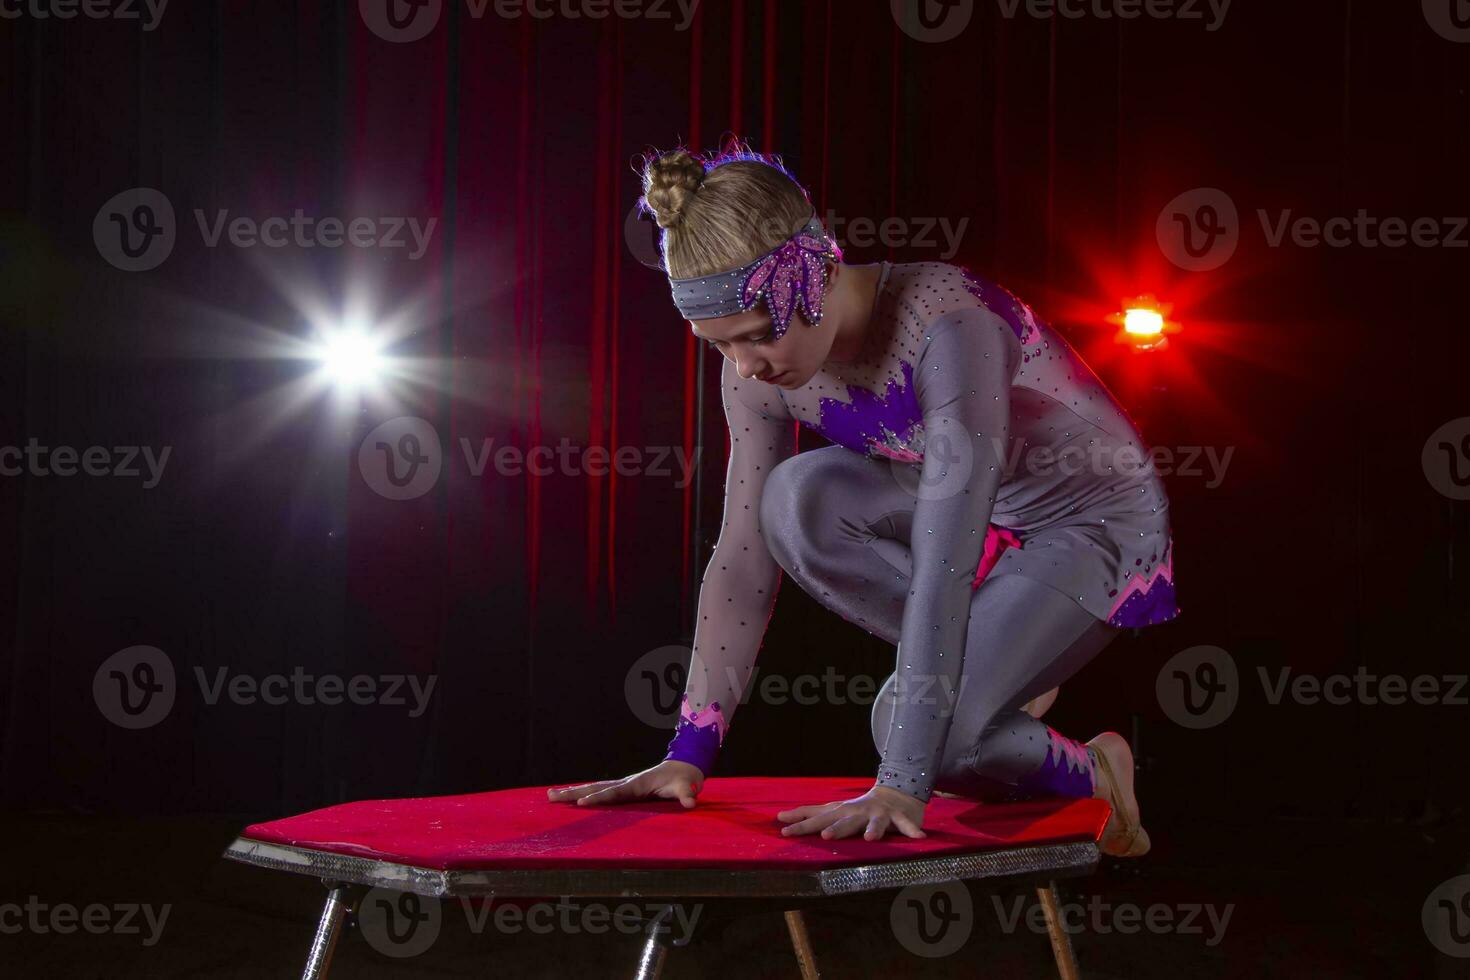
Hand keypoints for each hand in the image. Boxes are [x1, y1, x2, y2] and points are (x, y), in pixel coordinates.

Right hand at [545, 760, 703, 808]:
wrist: (682, 768)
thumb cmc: (683, 780)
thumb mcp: (687, 786)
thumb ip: (687, 794)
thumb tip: (691, 801)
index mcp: (637, 784)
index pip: (615, 793)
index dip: (599, 798)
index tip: (582, 803)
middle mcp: (626, 783)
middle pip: (596, 788)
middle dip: (574, 793)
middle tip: (551, 796)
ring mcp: (622, 785)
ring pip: (593, 788)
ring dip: (572, 792)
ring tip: (550, 796)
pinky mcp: (622, 789)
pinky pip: (599, 792)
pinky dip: (582, 794)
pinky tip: (569, 800)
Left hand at [776, 785, 926, 840]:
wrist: (894, 794)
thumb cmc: (858, 808)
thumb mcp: (834, 810)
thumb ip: (810, 815)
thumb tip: (779, 817)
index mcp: (841, 812)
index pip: (818, 817)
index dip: (802, 824)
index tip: (783, 829)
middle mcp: (857, 811)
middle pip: (844, 821)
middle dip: (835, 827)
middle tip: (825, 836)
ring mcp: (878, 814)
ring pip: (875, 823)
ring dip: (872, 829)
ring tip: (869, 839)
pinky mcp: (898, 817)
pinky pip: (906, 825)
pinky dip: (911, 830)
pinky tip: (918, 838)